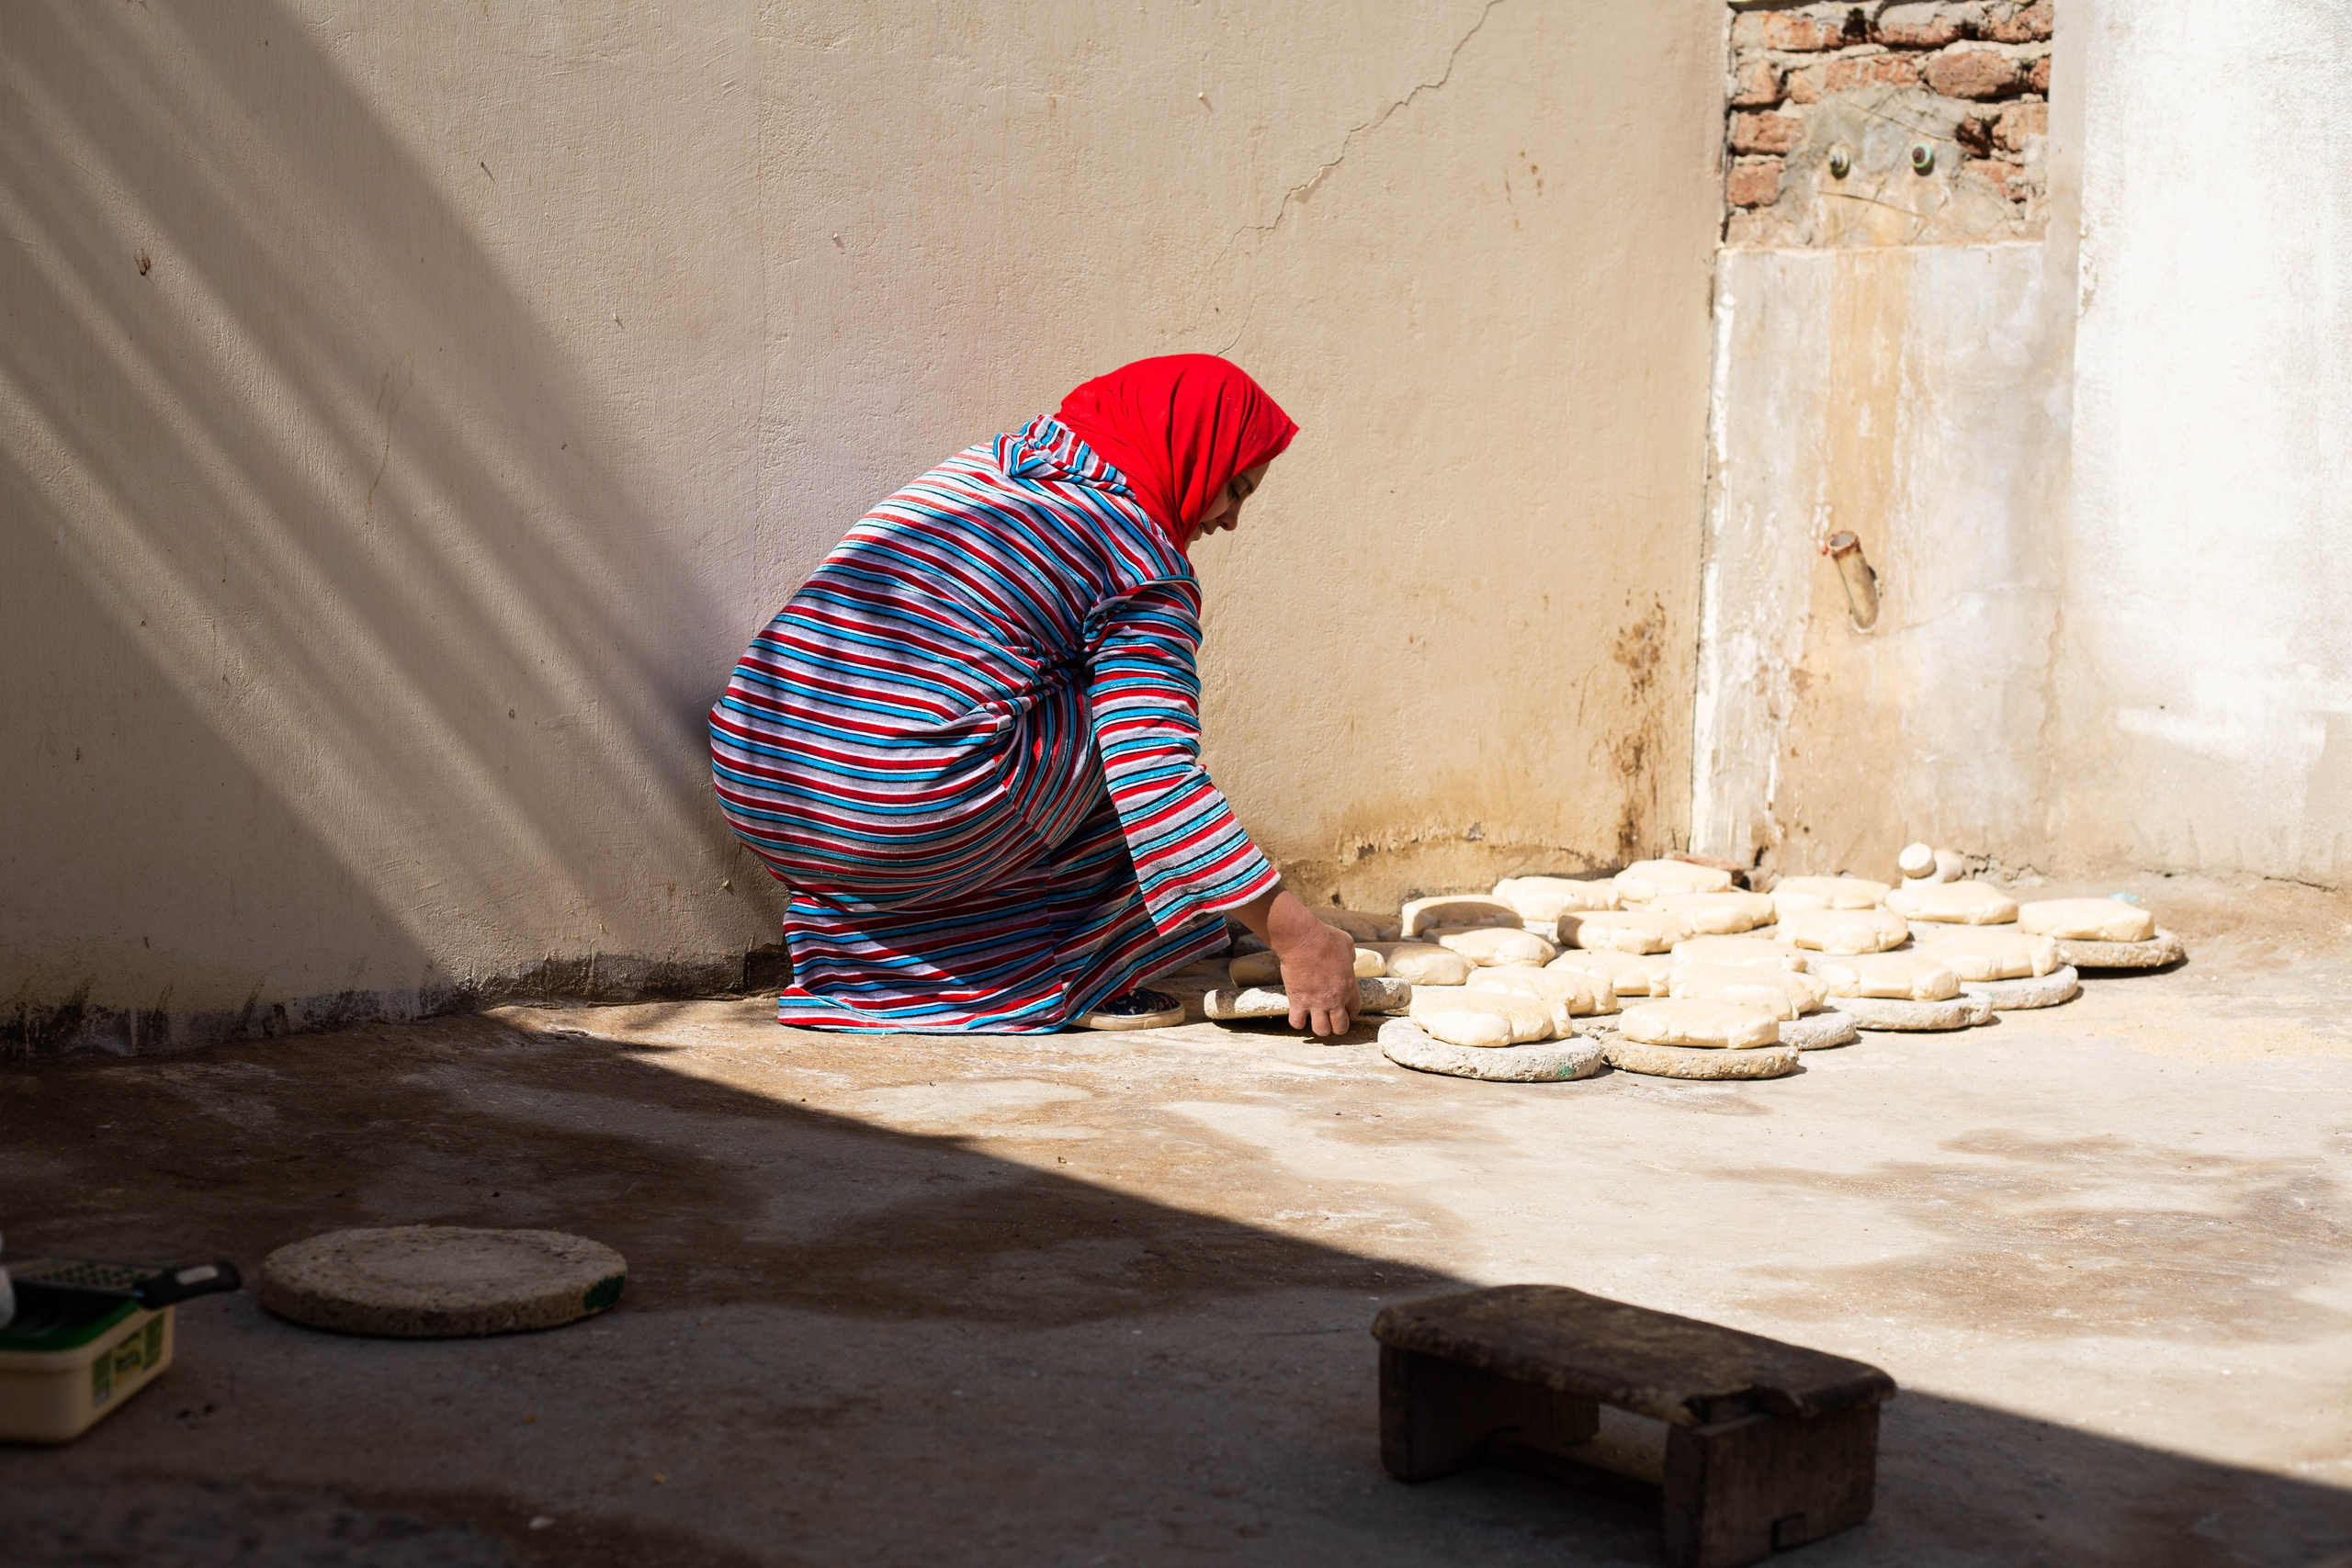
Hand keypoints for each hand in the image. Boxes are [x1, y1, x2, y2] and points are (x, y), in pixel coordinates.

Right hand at [1242, 890, 1358, 1035]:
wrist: (1302, 939)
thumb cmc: (1325, 937)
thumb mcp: (1347, 944)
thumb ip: (1351, 956)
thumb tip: (1349, 960)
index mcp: (1349, 986)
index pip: (1354, 1011)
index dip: (1348, 1011)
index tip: (1342, 1007)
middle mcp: (1335, 999)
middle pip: (1340, 1028)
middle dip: (1336, 1025)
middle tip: (1329, 1017)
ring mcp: (1316, 1002)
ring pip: (1321, 1031)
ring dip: (1319, 1027)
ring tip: (1314, 1017)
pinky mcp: (1297, 1001)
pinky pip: (1297, 1023)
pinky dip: (1297, 1021)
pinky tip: (1297, 1013)